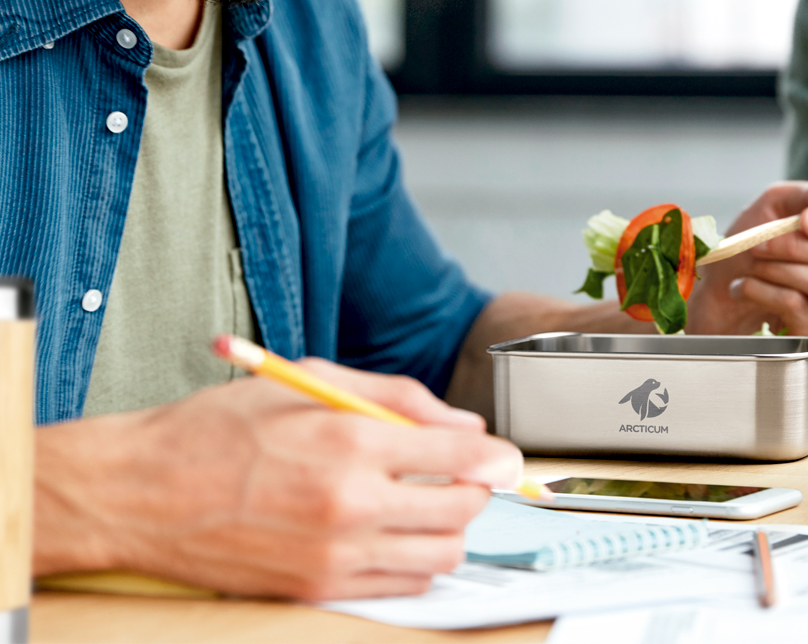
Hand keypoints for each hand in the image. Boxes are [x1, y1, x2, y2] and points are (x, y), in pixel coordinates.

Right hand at [34, 361, 521, 599]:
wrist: (144, 492)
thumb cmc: (221, 427)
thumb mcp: (311, 379)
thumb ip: (396, 397)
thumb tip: (461, 425)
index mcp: (350, 440)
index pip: (460, 457)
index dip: (494, 456)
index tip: (502, 454)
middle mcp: (350, 503)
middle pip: (460, 511)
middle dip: (477, 490)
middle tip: (466, 474)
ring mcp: (334, 554)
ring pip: (438, 557)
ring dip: (451, 529)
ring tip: (431, 502)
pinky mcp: (316, 588)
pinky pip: (399, 586)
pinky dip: (416, 561)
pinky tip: (398, 532)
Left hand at [686, 176, 807, 335]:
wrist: (721, 285)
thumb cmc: (756, 239)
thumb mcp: (777, 204)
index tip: (806, 218)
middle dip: (796, 245)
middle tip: (759, 242)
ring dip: (780, 268)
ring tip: (753, 263)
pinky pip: (799, 306)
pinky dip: (763, 291)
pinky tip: (745, 286)